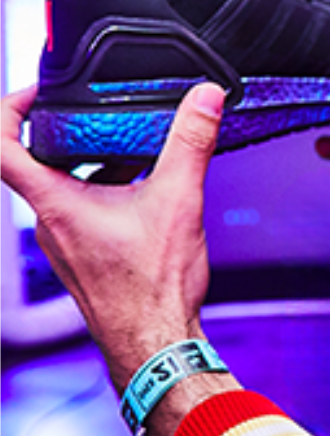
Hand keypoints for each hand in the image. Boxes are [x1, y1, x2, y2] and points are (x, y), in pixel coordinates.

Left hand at [1, 83, 222, 386]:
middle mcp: (50, 222)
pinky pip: (83, 212)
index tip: (37, 93)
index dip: (10, 109)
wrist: (156, 342)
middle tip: (106, 119)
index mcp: (56, 203)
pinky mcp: (83, 256)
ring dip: (96, 167)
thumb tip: (204, 100)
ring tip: (137, 158)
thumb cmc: (151, 290)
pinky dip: (107, 195)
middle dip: (76, 136)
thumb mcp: (179, 200)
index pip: (2, 147)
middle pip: (40, 163)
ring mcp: (64, 242)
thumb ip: (191, 142)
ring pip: (66, 189)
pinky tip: (146, 199)